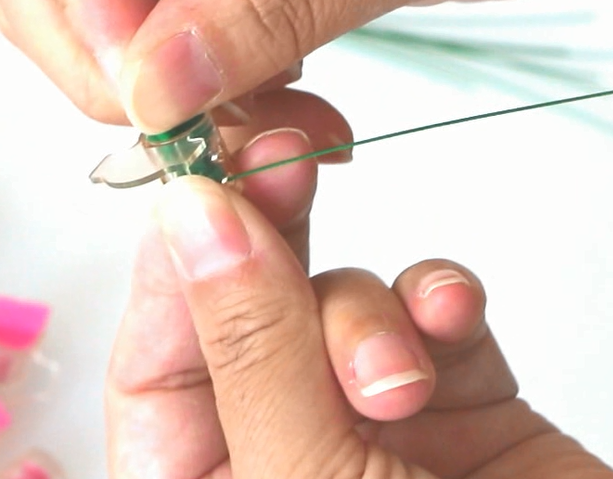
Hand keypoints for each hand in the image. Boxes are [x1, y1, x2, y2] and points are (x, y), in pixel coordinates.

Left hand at [105, 140, 612, 477]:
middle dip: (264, 240)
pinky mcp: (458, 405)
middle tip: (279, 162)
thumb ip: (253, 352)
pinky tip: (453, 320)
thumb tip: (193, 222)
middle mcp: (279, 453)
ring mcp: (368, 426)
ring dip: (369, 310)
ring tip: (405, 367)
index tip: (202, 185)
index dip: (173, 266)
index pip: (154, 363)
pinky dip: (440, 301)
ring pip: (337, 302)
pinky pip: (429, 314)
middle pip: (243, 314)